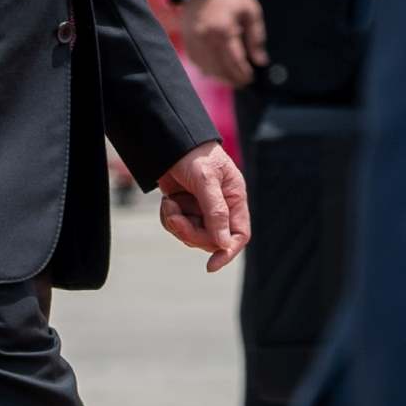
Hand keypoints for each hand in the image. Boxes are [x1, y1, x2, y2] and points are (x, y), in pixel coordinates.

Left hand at [157, 141, 251, 271]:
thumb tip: (224, 244)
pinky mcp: (185, 207)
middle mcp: (221, 206)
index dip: (228, 251)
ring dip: (178, 223)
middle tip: (175, 216)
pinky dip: (170, 218)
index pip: (239, 234)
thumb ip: (215, 211)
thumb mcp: (205, 180)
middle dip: (191, 232)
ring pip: (193, 234)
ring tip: (169, 203)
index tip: (211, 265)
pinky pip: (179, 226)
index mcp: (234, 198)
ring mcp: (201, 208)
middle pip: (212, 239)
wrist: (166, 140)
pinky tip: (166, 202)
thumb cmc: (192, 154)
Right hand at [179, 0, 266, 87]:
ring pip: (209, 69)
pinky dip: (209, 71)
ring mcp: (194, 41)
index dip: (244, 73)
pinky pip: (198, 64)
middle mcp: (206, 38)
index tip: (250, 78)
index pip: (235, 60)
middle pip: (221, 69)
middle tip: (244, 83)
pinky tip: (218, 72)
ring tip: (233, 80)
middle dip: (234, 79)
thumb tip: (260, 61)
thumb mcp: (250, 10)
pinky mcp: (187, 43)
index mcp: (223, 29)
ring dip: (221, 78)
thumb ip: (256, 37)